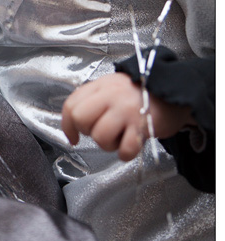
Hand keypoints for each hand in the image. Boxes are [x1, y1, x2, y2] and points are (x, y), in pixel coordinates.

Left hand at [61, 73, 194, 160]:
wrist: (173, 92)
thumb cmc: (140, 94)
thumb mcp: (112, 87)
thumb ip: (93, 99)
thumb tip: (72, 123)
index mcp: (100, 85)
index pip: (71, 105)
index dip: (67, 125)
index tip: (73, 137)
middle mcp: (111, 95)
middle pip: (80, 118)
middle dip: (87, 131)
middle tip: (101, 131)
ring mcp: (126, 110)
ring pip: (100, 136)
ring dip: (108, 145)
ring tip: (120, 137)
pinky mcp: (142, 126)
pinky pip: (125, 150)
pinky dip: (126, 154)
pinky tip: (131, 144)